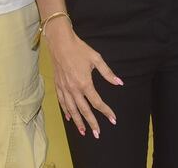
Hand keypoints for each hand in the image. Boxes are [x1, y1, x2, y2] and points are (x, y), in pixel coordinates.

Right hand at [43, 17, 122, 137]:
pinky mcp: (58, 85)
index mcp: (85, 83)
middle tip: (97, 134)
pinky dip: (66, 111)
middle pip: (84, 110)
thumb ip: (108, 73)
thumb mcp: (96, 59)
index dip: (106, 111)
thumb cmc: (80, 49)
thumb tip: (120, 83)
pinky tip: (69, 117)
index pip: (97, 102)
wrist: (61, 43)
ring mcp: (65, 88)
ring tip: (83, 131)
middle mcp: (74, 89)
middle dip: (91, 123)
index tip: (113, 119)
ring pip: (72, 109)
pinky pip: (62, 102)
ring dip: (78, 121)